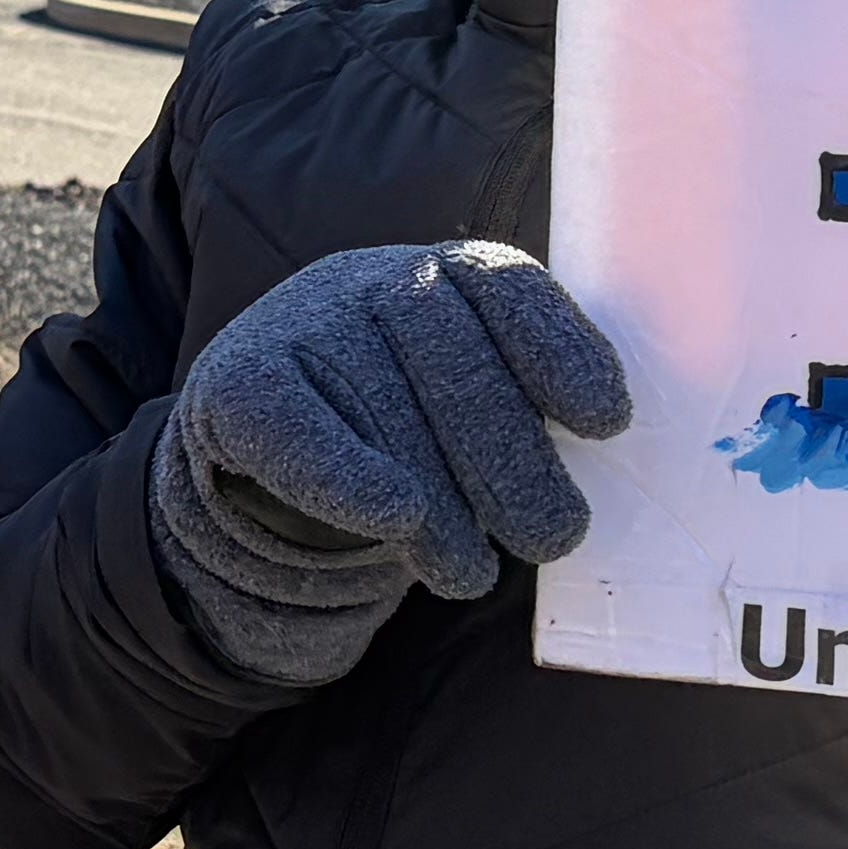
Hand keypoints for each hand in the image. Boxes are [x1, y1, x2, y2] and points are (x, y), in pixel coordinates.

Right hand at [150, 238, 631, 685]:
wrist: (253, 468)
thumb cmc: (399, 439)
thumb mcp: (466, 410)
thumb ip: (528, 414)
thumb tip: (614, 453)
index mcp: (441, 274)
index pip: (506, 289)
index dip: (562, 352)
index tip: (607, 422)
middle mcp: (369, 280)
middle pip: (453, 359)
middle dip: (512, 459)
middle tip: (555, 537)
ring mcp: (298, 324)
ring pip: (383, 407)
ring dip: (440, 507)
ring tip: (473, 574)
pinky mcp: (233, 383)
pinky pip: (298, 429)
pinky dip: (346, 475)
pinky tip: (396, 516)